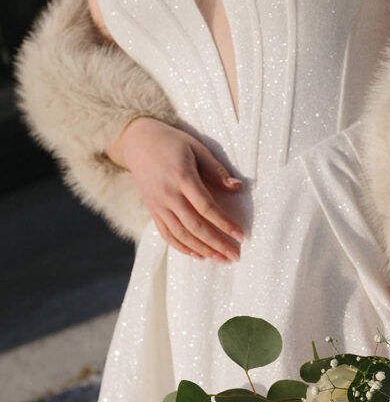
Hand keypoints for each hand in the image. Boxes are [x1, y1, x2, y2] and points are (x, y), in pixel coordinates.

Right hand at [108, 116, 244, 260]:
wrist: (137, 141)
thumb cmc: (172, 142)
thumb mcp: (196, 148)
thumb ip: (216, 170)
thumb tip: (237, 187)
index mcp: (182, 177)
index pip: (207, 207)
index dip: (225, 224)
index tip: (241, 236)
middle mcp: (168, 195)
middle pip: (195, 226)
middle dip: (217, 243)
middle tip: (235, 255)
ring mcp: (158, 205)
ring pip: (181, 235)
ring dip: (203, 250)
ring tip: (220, 259)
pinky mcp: (152, 211)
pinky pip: (167, 234)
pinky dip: (182, 248)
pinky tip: (198, 255)